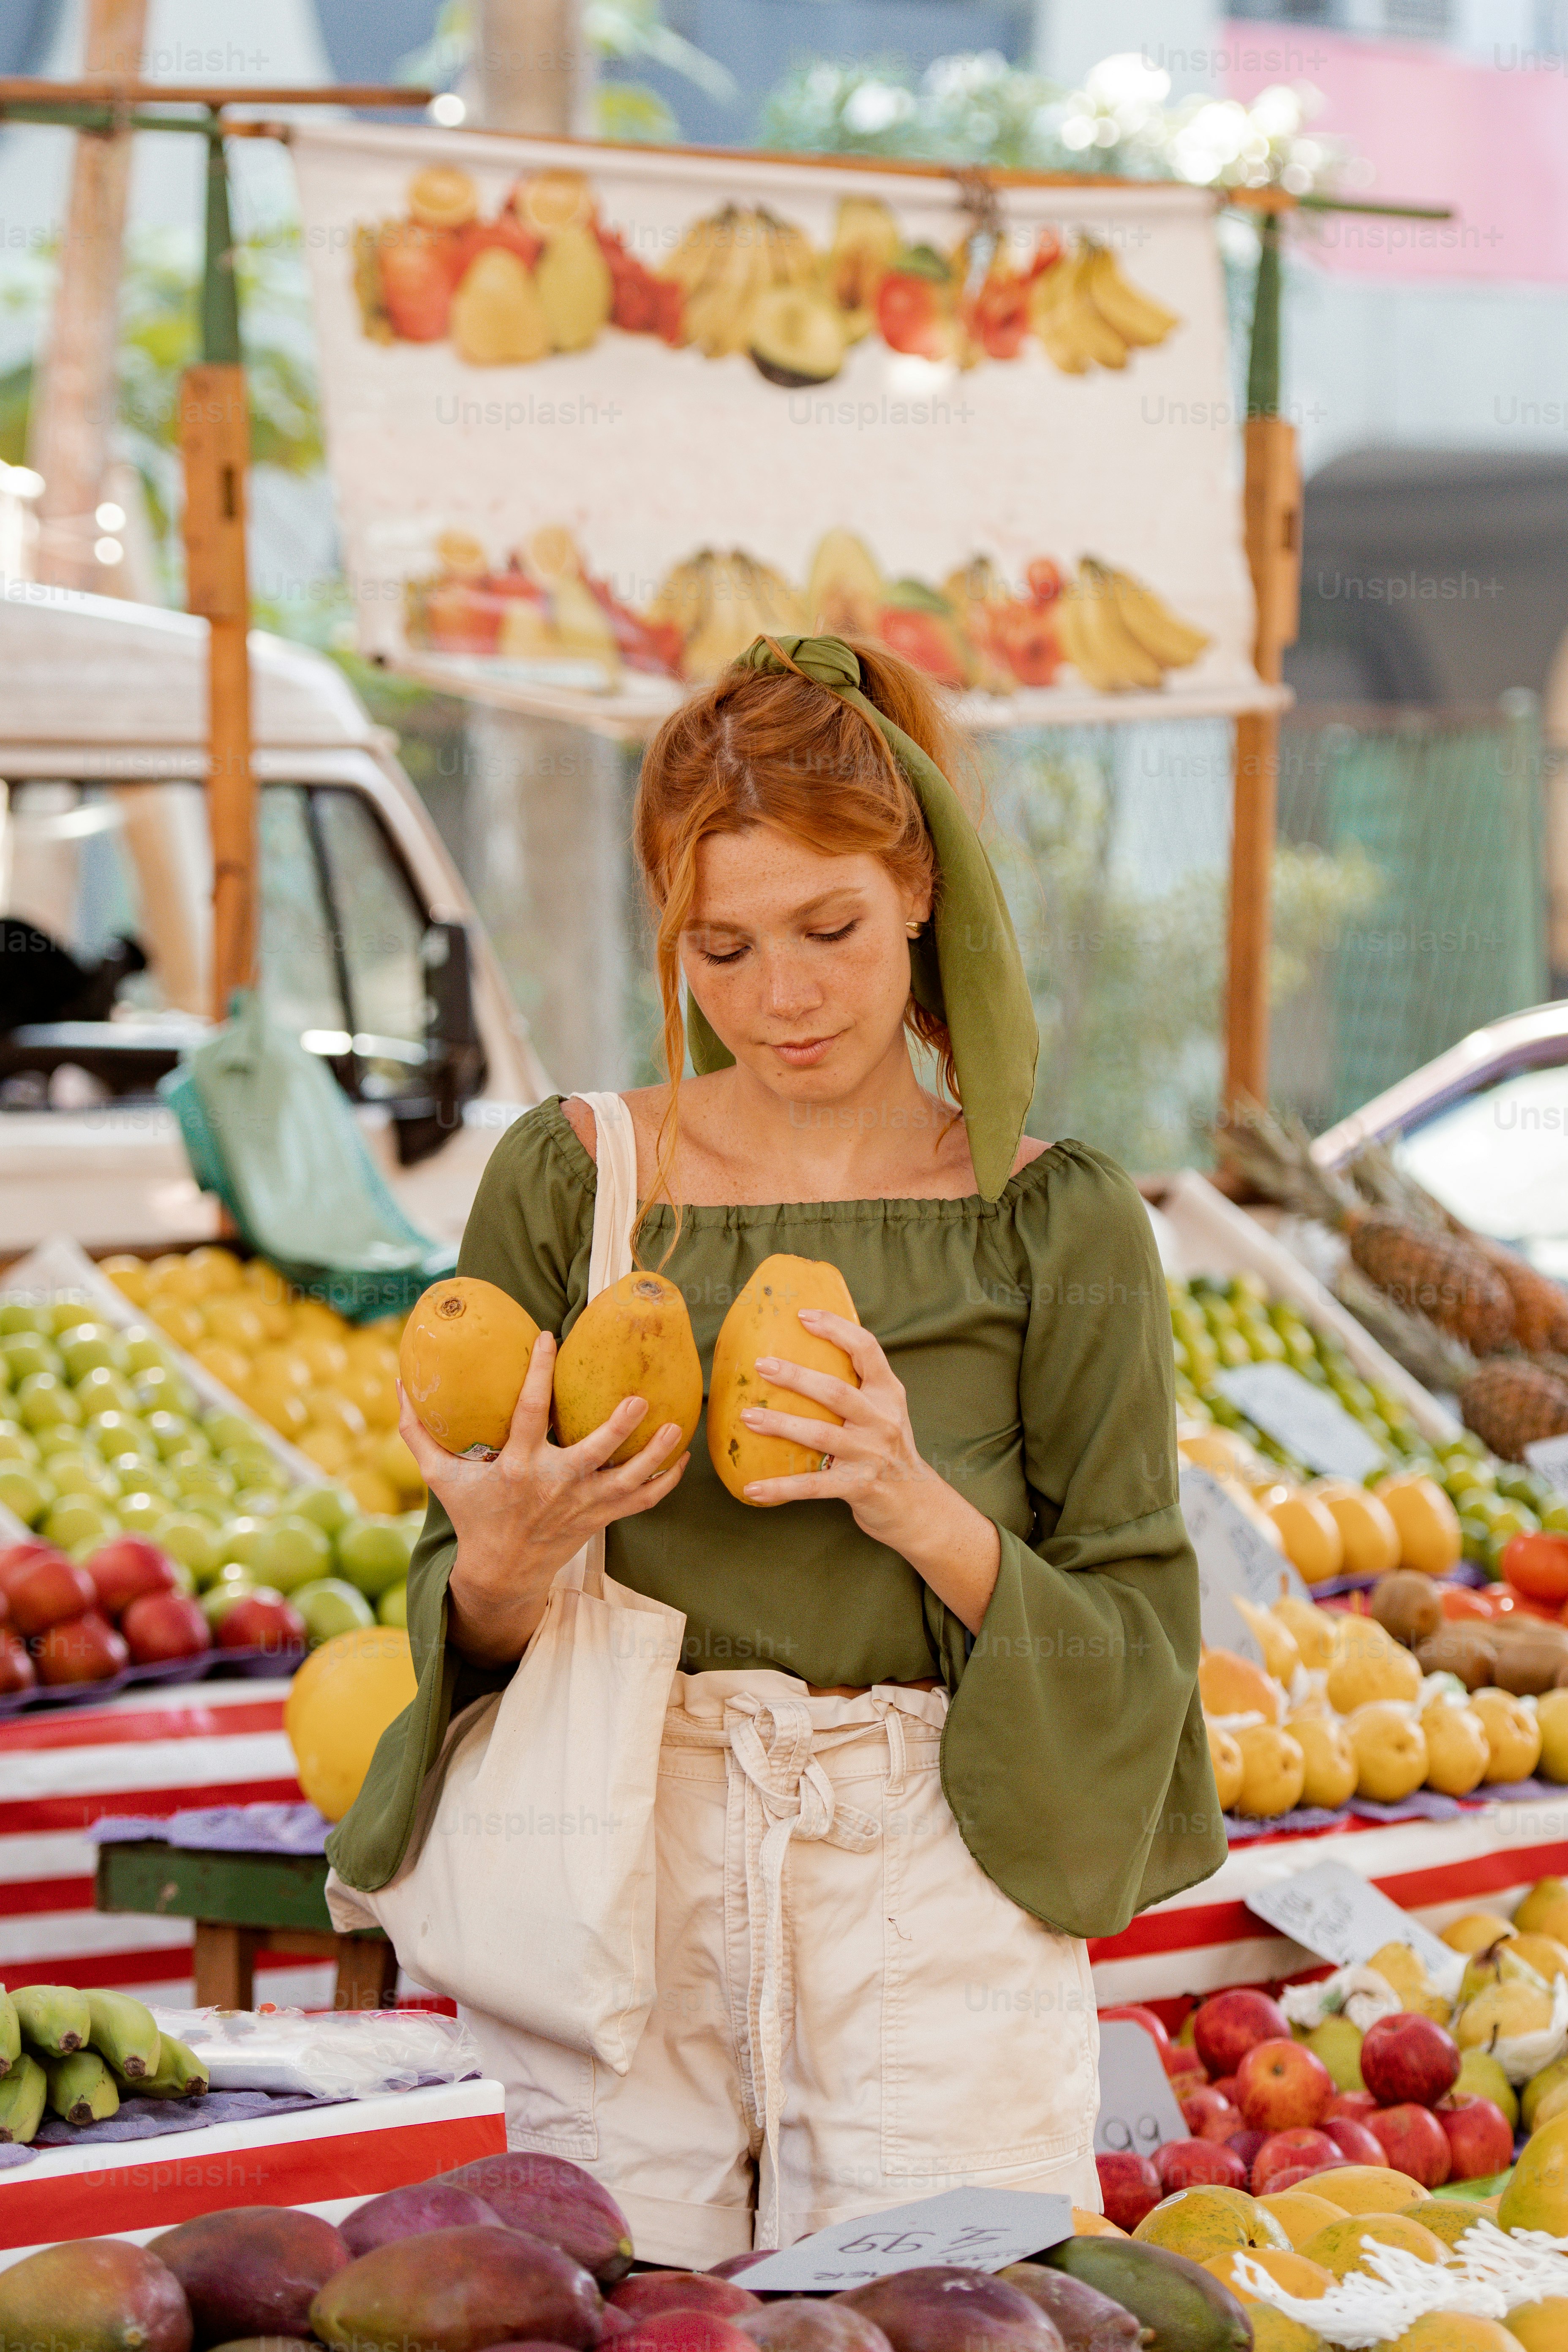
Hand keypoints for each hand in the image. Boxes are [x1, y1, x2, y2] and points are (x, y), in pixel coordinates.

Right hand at [399, 1330, 688, 1665]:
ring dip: (656, 1454)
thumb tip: (400, 1385)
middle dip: (618, 1426)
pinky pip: (644, 1501)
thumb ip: (418, 1432)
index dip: (538, 1373)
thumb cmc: (472, 1515)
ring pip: (629, 1479)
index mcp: (517, 1467)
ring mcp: (582, 1504)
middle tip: (640, 1399)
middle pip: (594, 1453)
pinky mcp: (601, 1518)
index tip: (550, 1336)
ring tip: (677, 1425)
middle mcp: (554, 1484)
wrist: (501, 1573)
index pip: (529, 1412)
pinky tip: (682, 1457)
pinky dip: (666, 1481)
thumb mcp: (439, 1476)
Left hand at [739, 1309, 999, 1632]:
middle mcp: (882, 1420)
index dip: (836, 1329)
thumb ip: (856, 1385)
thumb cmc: (886, 1448)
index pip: (867, 1350)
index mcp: (888, 1394)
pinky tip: (752, 1489)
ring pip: (822, 1434)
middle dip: (797, 1377)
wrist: (916, 1504)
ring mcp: (871, 1454)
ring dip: (781, 1425)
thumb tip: (801, 1354)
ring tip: (748, 1416)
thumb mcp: (883, 1411)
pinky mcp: (858, 1486)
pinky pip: (813, 1486)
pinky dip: (781, 1487)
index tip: (802, 1315)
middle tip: (761, 1364)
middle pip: (837, 1392)